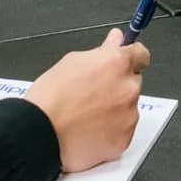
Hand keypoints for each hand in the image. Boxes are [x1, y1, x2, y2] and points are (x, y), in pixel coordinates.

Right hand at [26, 28, 149, 173]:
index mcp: (117, 64)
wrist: (40, 132)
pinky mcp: (124, 140)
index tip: (125, 62)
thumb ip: (101, 51)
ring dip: (115, 109)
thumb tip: (115, 40)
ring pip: (128, 108)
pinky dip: (111, 131)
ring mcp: (128, 116)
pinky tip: (90, 129)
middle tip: (94, 93)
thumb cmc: (50, 97)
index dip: (132, 58)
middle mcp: (128, 88)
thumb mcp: (71, 62)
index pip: (141, 54)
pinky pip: (123, 131)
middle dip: (118, 86)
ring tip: (87, 115)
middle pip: (133, 82)